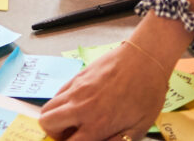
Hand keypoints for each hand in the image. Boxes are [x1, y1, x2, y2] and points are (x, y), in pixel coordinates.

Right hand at [38, 41, 169, 140]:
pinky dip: (61, 104)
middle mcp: (80, 107)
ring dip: (55, 118)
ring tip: (73, 121)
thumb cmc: (146, 94)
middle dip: (56, 134)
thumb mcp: (138, 128)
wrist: (143, 59)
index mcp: (96, 124)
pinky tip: (79, 104)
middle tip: (72, 135)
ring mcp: (75, 89)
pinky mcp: (76, 76)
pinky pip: (57, 94)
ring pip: (47, 107)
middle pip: (47, 123)